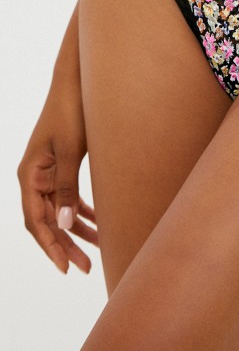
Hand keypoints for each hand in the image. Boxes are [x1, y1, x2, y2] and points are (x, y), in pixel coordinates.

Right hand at [17, 78, 97, 274]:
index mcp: (29, 174)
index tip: (66, 267)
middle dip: (65, 245)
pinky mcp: (62, 165)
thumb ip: (66, 188)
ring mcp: (48, 172)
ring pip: (59, 211)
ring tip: (97, 251)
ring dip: (76, 230)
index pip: (35, 220)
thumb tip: (64, 225)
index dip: (50, 246)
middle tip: (86, 268)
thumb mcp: (71, 151)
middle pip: (47, 221)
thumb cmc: (71, 112)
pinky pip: (68, 197)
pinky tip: (98, 224)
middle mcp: (34, 176)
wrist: (77, 82)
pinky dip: (82, 211)